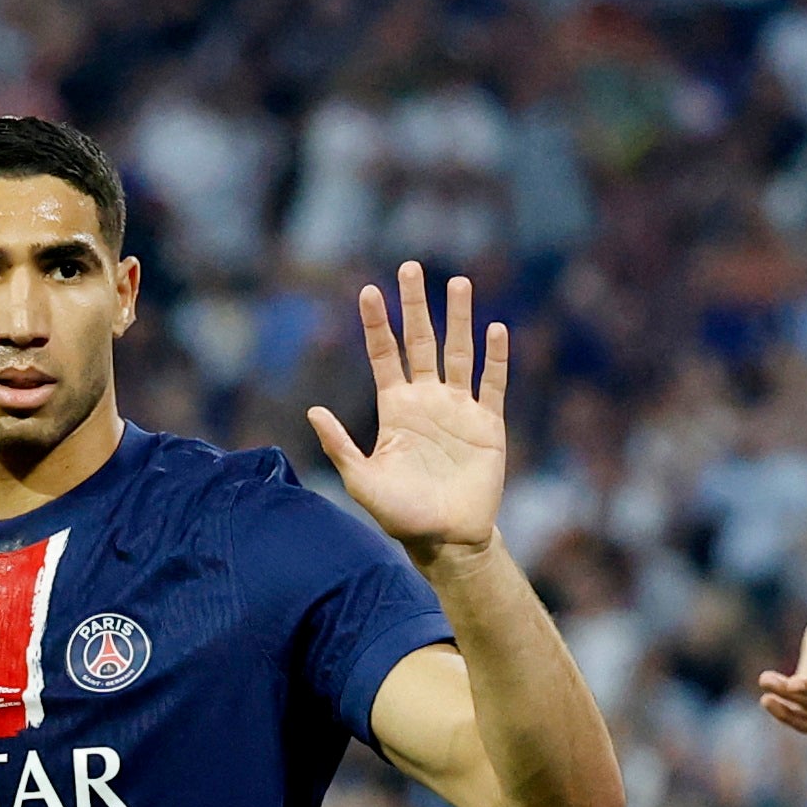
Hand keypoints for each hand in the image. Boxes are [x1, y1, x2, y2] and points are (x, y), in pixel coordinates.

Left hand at [309, 265, 508, 568]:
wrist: (445, 539)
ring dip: (458, 318)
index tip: (368, 291)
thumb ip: (340, 445)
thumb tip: (312, 410)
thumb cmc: (401, 514)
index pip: (384, 356)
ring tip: (458, 282)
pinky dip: (495, 358)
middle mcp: (427, 401)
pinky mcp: (487, 424)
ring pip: (458, 352)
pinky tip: (494, 329)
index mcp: (395, 410)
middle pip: (420, 342)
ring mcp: (459, 409)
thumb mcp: (362, 480)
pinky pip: (492, 384)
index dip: (377, 324)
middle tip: (410, 267)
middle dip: (415, 305)